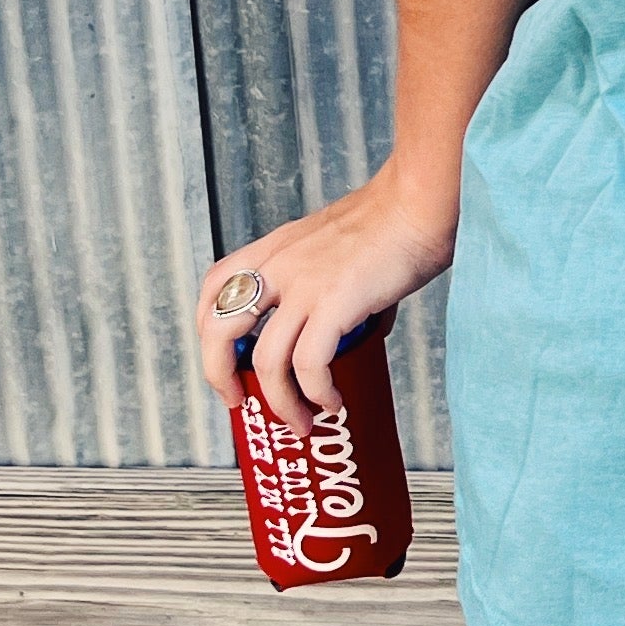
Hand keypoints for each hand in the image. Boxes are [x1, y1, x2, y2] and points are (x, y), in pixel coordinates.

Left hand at [199, 164, 457, 437]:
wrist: (418, 204)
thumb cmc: (393, 221)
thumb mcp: (338, 245)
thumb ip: (335, 287)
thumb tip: (363, 332)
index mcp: (276, 248)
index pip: (214, 285)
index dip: (207, 328)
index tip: (224, 359)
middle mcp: (279, 266)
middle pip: (218, 328)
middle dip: (219, 376)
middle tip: (240, 402)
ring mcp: (303, 285)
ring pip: (266, 360)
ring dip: (280, 402)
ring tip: (302, 421)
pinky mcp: (334, 302)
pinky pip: (310, 364)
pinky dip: (316, 392)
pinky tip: (332, 401)